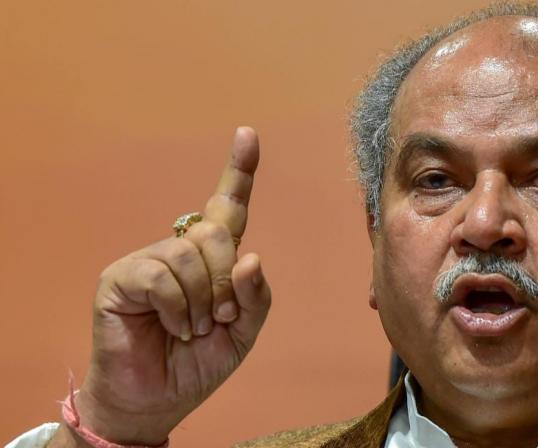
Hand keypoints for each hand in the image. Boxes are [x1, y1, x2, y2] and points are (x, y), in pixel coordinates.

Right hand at [59, 127, 270, 444]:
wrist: (158, 400)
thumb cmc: (198, 362)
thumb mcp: (243, 331)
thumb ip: (254, 296)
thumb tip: (251, 256)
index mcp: (211, 259)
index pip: (227, 209)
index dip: (238, 172)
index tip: (249, 135)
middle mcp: (179, 250)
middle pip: (216, 232)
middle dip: (227, 280)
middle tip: (220, 317)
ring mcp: (147, 260)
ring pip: (190, 253)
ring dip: (203, 300)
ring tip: (193, 328)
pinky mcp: (120, 277)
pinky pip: (161, 275)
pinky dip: (179, 307)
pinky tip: (174, 328)